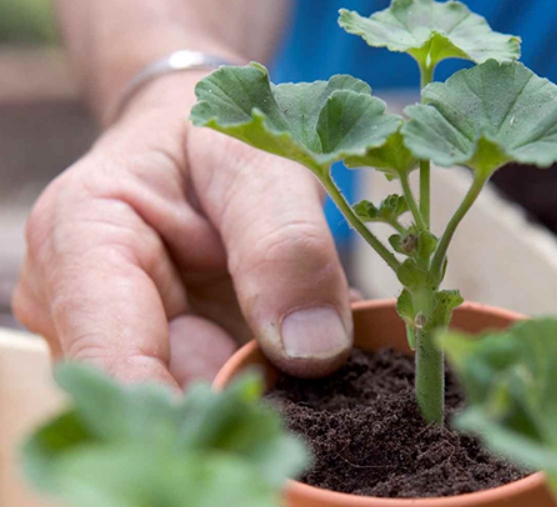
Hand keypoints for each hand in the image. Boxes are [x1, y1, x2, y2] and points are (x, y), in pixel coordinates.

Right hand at [13, 72, 352, 387]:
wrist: (201, 142)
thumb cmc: (221, 136)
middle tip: (310, 391)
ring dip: (254, 396)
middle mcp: (77, 304)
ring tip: (311, 362)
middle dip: (233, 405)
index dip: (182, 410)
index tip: (260, 421)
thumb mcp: (262, 165)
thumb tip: (313, 352)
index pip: (111, 360)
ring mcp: (113, 338)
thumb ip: (285, 245)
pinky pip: (207, 395)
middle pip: (148, 400)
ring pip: (181, 409)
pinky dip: (260, 386)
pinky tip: (297, 362)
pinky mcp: (154, 358)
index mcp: (80, 238)